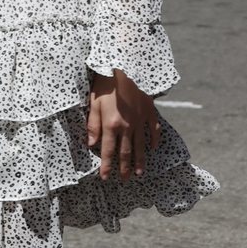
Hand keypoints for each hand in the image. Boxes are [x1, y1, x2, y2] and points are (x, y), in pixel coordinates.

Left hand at [86, 67, 162, 181]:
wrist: (126, 67)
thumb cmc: (106, 83)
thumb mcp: (94, 103)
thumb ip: (93, 125)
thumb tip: (91, 145)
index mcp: (111, 125)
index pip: (108, 151)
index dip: (106, 166)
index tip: (105, 177)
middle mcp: (127, 126)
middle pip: (126, 152)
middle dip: (124, 168)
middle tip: (124, 180)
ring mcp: (140, 120)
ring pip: (140, 145)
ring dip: (140, 160)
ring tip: (139, 173)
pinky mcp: (149, 111)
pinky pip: (154, 129)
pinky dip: (154, 140)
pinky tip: (154, 148)